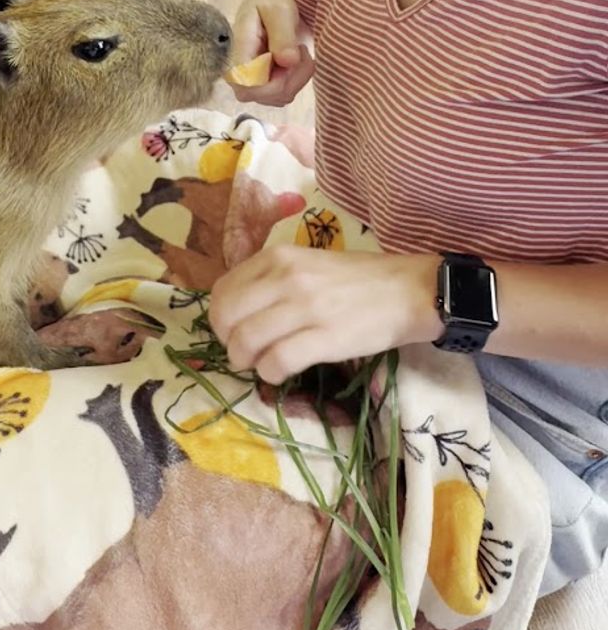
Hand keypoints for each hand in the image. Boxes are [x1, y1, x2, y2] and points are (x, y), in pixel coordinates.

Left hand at [210, 246, 441, 384]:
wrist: (409, 291)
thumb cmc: (358, 280)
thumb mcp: (308, 263)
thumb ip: (272, 279)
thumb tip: (236, 311)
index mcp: (279, 256)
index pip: (223, 290)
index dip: (221, 318)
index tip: (234, 330)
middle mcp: (287, 277)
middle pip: (227, 317)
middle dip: (228, 342)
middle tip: (243, 353)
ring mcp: (306, 307)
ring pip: (246, 341)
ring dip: (246, 361)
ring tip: (261, 364)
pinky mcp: (326, 337)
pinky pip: (277, 361)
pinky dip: (270, 373)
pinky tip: (279, 372)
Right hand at [229, 0, 313, 104]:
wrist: (273, 8)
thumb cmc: (271, 4)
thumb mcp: (279, 9)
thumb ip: (282, 34)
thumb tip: (288, 61)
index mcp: (237, 51)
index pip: (246, 86)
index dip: (272, 82)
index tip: (290, 58)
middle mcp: (239, 73)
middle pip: (265, 95)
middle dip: (292, 76)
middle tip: (300, 48)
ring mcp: (251, 83)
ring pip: (279, 97)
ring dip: (299, 76)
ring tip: (299, 49)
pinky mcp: (265, 88)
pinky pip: (286, 95)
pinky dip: (299, 79)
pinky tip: (297, 60)